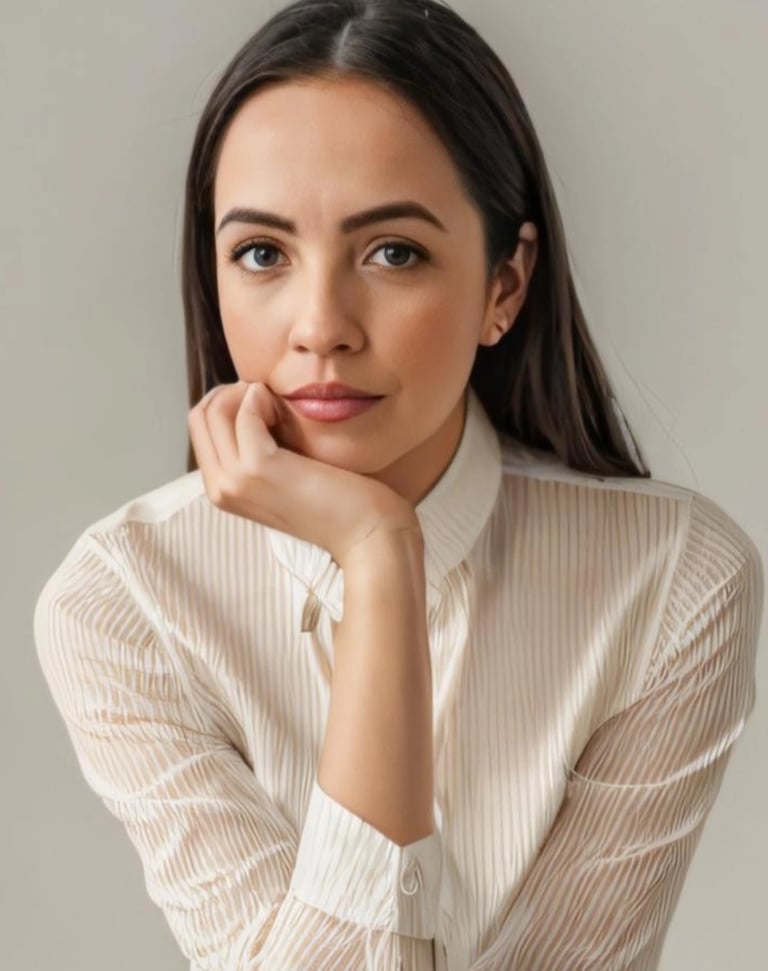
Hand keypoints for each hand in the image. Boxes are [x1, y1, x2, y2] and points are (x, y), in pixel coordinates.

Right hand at [187, 380, 421, 565]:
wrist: (367, 533)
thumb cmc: (338, 500)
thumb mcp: (289, 473)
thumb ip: (263, 448)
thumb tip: (253, 402)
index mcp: (224, 490)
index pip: (201, 427)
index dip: (230, 401)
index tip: (266, 401)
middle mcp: (220, 488)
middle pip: (200, 415)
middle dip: (233, 393)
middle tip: (272, 398)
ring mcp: (235, 480)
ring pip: (214, 411)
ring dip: (248, 394)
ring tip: (281, 406)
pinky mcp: (258, 468)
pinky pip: (243, 413)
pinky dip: (262, 398)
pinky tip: (287, 408)